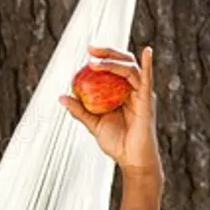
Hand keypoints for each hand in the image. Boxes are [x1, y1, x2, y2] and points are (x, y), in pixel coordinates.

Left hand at [60, 45, 163, 181]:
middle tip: (90, 49)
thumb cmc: (116, 143)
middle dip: (107, 53)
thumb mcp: (94, 124)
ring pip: (130, 69)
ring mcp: (141, 94)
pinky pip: (147, 80)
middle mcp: (132, 89)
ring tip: (94, 63)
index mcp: (121, 93)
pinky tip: (147, 51)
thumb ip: (80, 110)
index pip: (113, 69)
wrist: (131, 160)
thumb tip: (61, 97)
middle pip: (123, 63)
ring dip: (113, 62)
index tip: (87, 52)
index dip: (102, 58)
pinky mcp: (146, 101)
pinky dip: (148, 64)